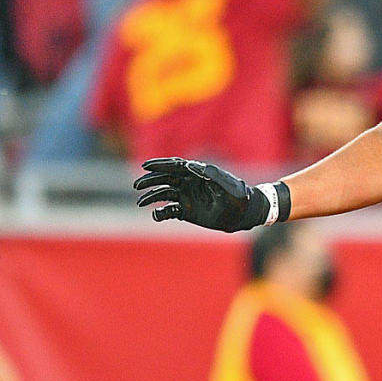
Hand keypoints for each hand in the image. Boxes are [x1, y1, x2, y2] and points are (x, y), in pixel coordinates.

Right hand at [133, 158, 276, 231]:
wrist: (244, 213)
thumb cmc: (238, 196)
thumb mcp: (228, 184)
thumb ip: (211, 174)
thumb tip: (190, 165)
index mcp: (198, 173)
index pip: (175, 166)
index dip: (160, 165)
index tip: (146, 167)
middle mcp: (189, 183)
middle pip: (165, 179)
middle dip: (150, 180)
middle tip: (138, 185)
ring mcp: (187, 196)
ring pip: (163, 194)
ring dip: (151, 196)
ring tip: (141, 202)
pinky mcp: (186, 211)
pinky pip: (169, 210)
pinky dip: (160, 213)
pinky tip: (156, 215)